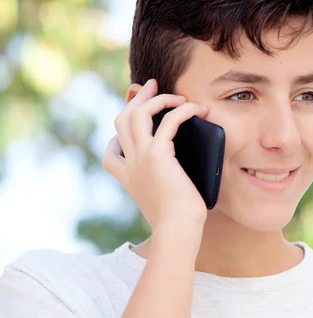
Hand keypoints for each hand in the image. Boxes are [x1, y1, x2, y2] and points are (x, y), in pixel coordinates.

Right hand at [103, 79, 207, 240]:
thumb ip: (166, 183)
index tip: (137, 125)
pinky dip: (182, 110)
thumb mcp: (165, 198)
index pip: (112, 151)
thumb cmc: (178, 221)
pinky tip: (196, 109)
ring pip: (137, 114)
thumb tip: (184, 172)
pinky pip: (169, 121)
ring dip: (158, 99)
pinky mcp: (158, 155)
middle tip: (153, 86)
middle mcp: (130, 165)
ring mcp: (140, 158)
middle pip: (122, 120)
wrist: (177, 231)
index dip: (120, 134)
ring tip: (177, 96)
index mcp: (128, 178)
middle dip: (137, 100)